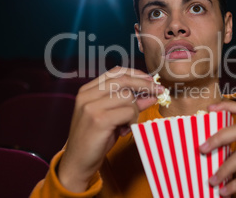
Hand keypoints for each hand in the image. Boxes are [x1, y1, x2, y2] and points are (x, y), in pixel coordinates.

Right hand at [58, 67, 163, 191]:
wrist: (77, 162)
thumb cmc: (95, 139)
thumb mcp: (113, 117)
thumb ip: (129, 104)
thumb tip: (151, 95)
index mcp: (87, 90)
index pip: (115, 72)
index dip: (135, 74)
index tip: (150, 80)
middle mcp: (87, 95)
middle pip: (123, 80)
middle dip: (145, 85)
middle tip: (159, 91)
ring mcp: (91, 106)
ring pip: (128, 96)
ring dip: (135, 110)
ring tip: (128, 124)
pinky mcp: (98, 119)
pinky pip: (128, 111)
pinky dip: (132, 120)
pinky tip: (124, 130)